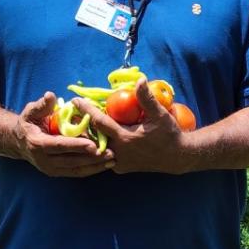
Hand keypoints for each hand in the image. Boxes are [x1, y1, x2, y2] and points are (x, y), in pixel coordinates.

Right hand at [11, 91, 114, 176]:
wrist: (20, 141)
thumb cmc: (29, 122)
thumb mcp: (31, 111)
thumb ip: (41, 105)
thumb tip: (50, 96)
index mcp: (37, 143)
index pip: (59, 145)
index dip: (76, 146)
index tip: (93, 145)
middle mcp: (43, 160)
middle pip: (71, 160)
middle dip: (92, 158)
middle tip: (111, 153)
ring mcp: (50, 169)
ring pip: (75, 169)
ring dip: (95, 166)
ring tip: (112, 160)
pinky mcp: (57, 172)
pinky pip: (76, 172)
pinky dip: (91, 170)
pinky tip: (105, 165)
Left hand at [73, 79, 190, 173]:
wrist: (177, 157)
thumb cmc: (169, 134)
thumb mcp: (159, 115)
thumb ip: (146, 98)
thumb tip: (139, 80)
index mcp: (125, 138)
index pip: (100, 122)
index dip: (87, 110)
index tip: (75, 101)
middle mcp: (118, 152)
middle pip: (92, 138)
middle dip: (81, 125)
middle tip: (70, 114)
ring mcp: (118, 162)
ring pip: (97, 149)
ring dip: (87, 138)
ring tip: (77, 126)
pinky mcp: (121, 167)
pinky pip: (105, 157)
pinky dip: (98, 148)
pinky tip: (93, 140)